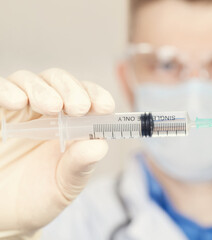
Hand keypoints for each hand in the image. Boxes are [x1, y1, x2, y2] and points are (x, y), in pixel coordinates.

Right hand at [0, 69, 114, 237]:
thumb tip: (100, 145)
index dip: (96, 96)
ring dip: (43, 89)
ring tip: (52, 107)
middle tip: (78, 107)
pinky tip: (17, 101)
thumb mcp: (64, 185)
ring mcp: (17, 111)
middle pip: (59, 82)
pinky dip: (8, 90)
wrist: (4, 215)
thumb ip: (80, 165)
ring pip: (29, 80)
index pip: (87, 97)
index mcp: (72, 124)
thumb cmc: (38, 197)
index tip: (104, 107)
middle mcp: (46, 112)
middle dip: (71, 89)